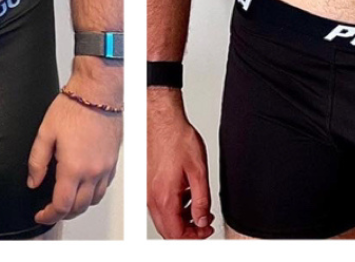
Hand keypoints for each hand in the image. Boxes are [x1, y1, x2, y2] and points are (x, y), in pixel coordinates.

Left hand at [27, 87, 121, 224]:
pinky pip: (105, 186)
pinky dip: (94, 193)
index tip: (42, 215)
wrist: (98, 91)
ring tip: (68, 200)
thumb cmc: (75, 106)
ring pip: (94, 200)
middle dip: (63, 213)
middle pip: (79, 207)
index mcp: (74, 168)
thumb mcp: (46, 132)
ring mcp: (106, 166)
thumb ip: (37, 161)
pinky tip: (85, 185)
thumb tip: (33, 181)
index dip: (49, 215)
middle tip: (51, 209)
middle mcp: (93, 171)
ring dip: (80, 205)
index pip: (62, 206)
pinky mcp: (113, 159)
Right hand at [147, 88, 213, 238]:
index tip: (206, 229)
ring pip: (163, 218)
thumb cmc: (176, 137)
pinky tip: (186, 194)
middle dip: (188, 231)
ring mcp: (147, 190)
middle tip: (204, 222)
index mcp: (164, 196)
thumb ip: (201, 199)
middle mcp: (151, 196)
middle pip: (168, 230)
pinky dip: (173, 206)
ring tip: (198, 205)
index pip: (176, 234)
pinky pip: (159, 204)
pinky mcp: (147, 182)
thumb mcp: (198, 170)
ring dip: (181, 219)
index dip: (194, 237)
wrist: (161, 118)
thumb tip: (203, 220)